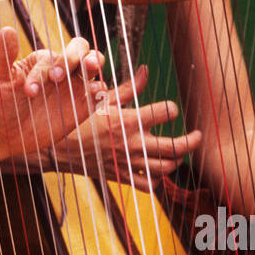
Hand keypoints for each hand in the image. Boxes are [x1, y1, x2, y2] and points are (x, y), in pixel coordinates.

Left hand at [0, 27, 104, 157]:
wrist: (10, 133)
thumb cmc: (3, 102)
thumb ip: (5, 55)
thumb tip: (7, 29)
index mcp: (43, 60)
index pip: (51, 56)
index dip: (42, 71)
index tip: (30, 91)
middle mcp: (61, 69)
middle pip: (80, 48)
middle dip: (76, 55)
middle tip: (64, 72)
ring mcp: (73, 86)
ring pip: (93, 65)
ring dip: (94, 61)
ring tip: (90, 67)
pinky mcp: (82, 107)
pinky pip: (98, 94)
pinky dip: (100, 90)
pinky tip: (94, 92)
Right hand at [56, 63, 201, 190]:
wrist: (56, 148)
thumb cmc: (78, 120)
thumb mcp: (102, 100)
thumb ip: (129, 87)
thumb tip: (146, 69)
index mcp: (129, 120)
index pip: (166, 112)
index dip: (171, 109)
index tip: (169, 110)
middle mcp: (133, 143)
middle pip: (176, 146)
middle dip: (192, 141)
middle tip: (198, 136)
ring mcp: (129, 163)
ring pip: (166, 168)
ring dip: (176, 160)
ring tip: (177, 153)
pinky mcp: (122, 177)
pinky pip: (148, 185)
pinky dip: (157, 180)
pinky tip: (157, 171)